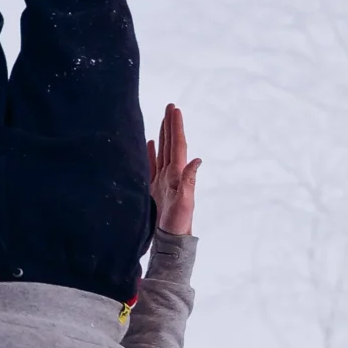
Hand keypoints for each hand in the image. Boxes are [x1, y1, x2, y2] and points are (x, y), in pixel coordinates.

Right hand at [148, 103, 199, 234]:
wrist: (171, 240)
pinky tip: (150, 143)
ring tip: (162, 120)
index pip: (177, 146)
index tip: (174, 109)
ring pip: (162, 152)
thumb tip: (197, 159)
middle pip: (171, 145)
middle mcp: (172, 175)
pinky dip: (151, 152)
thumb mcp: (185, 203)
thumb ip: (189, 182)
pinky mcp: (154, 188)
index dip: (176, 127)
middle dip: (170, 125)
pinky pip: (152, 165)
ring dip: (163, 135)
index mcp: (178, 175)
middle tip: (170, 106)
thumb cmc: (178, 224)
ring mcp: (163, 181)